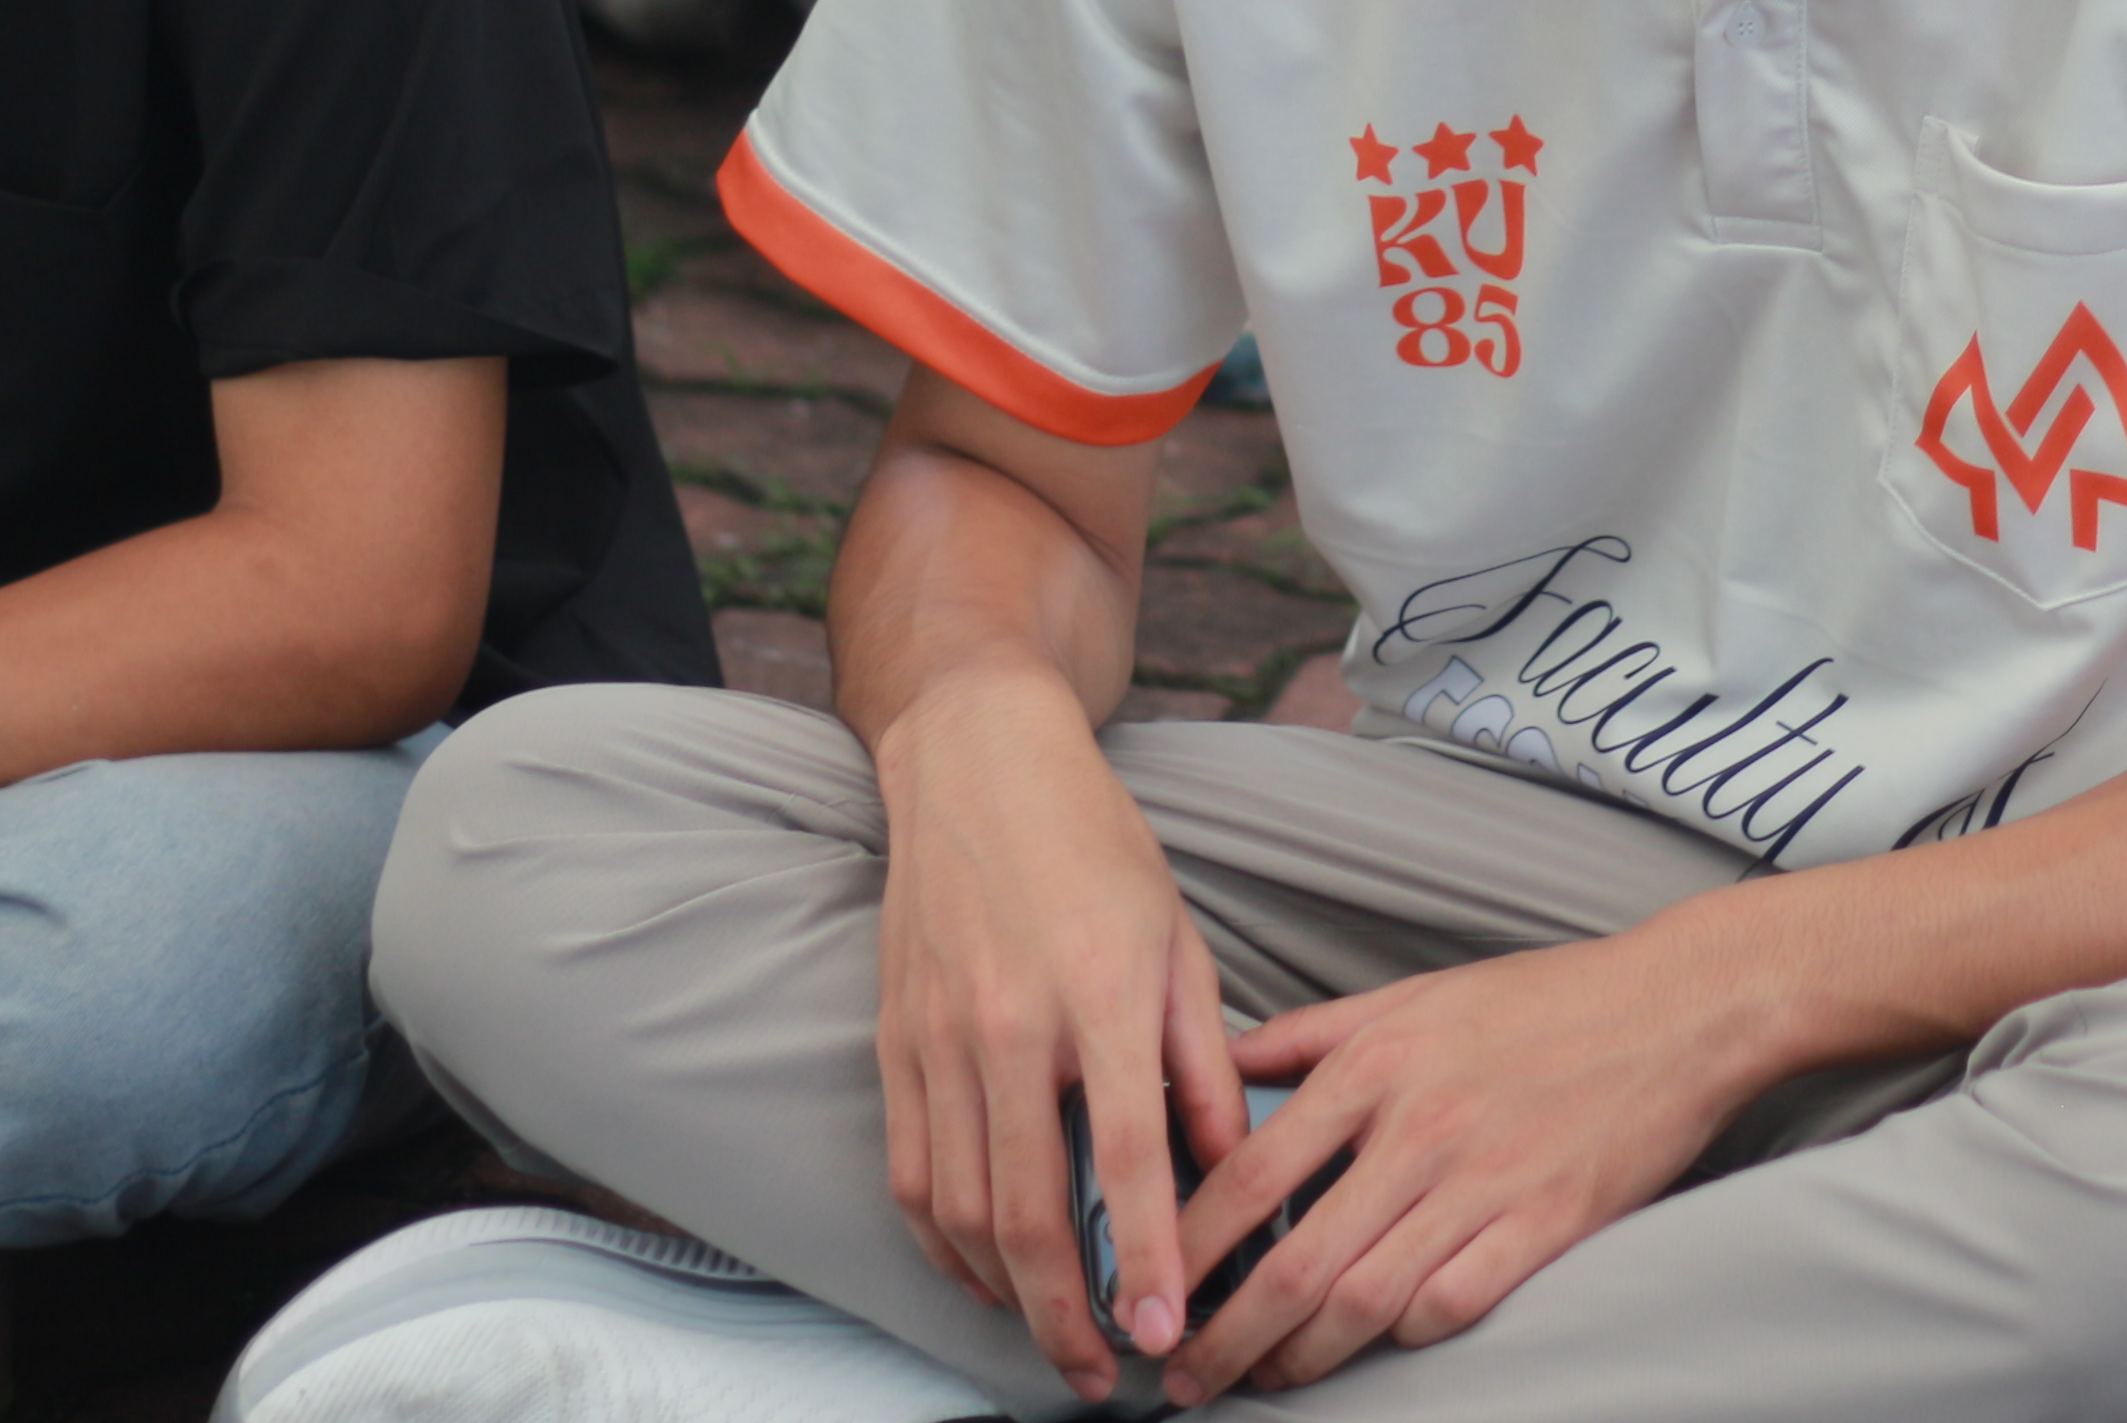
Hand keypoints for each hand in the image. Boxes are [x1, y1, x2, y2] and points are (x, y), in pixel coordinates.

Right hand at [867, 668, 1243, 1403]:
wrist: (974, 764)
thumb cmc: (1095, 847)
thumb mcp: (1178, 941)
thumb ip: (1202, 1060)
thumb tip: (1232, 1164)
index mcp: (1103, 995)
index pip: (1131, 1158)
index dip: (1152, 1259)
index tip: (1169, 1333)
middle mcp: (1013, 1026)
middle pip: (1031, 1213)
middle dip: (1068, 1316)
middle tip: (1107, 1375)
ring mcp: (940, 1040)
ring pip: (963, 1211)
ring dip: (1008, 1297)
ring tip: (1058, 1340)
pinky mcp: (893, 1044)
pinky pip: (911, 1175)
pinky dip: (945, 1246)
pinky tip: (986, 1278)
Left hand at [1155, 918, 1769, 1405]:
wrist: (1676, 1009)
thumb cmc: (1545, 1000)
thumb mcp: (1414, 995)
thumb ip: (1312, 1035)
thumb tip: (1223, 1062)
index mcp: (1375, 1066)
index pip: (1249, 1174)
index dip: (1187, 1245)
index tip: (1149, 1286)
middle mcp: (1417, 1130)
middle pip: (1294, 1260)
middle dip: (1225, 1333)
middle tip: (1185, 1373)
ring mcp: (1482, 1184)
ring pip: (1361, 1300)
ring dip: (1298, 1357)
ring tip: (1263, 1379)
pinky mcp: (1542, 1227)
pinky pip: (1448, 1305)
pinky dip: (1400, 1336)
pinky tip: (1374, 1345)